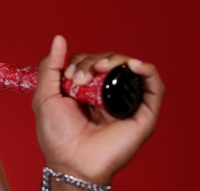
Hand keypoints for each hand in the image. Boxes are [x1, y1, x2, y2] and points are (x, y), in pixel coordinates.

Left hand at [32, 35, 163, 185]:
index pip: (93, 61)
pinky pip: (154, 87)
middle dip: (93, 61)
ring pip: (131, 69)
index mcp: (89, 90)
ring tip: (99, 69)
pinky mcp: (143, 114)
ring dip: (115, 60)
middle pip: (111, 62)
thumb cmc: (56, 135)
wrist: (70, 160)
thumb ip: (50, 65)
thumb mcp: (45, 94)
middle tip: (78, 78)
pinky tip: (133, 65)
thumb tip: (59, 39)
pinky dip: (147, 70)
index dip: (82, 60)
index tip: (68, 75)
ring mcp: (126, 104)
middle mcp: (109, 95)